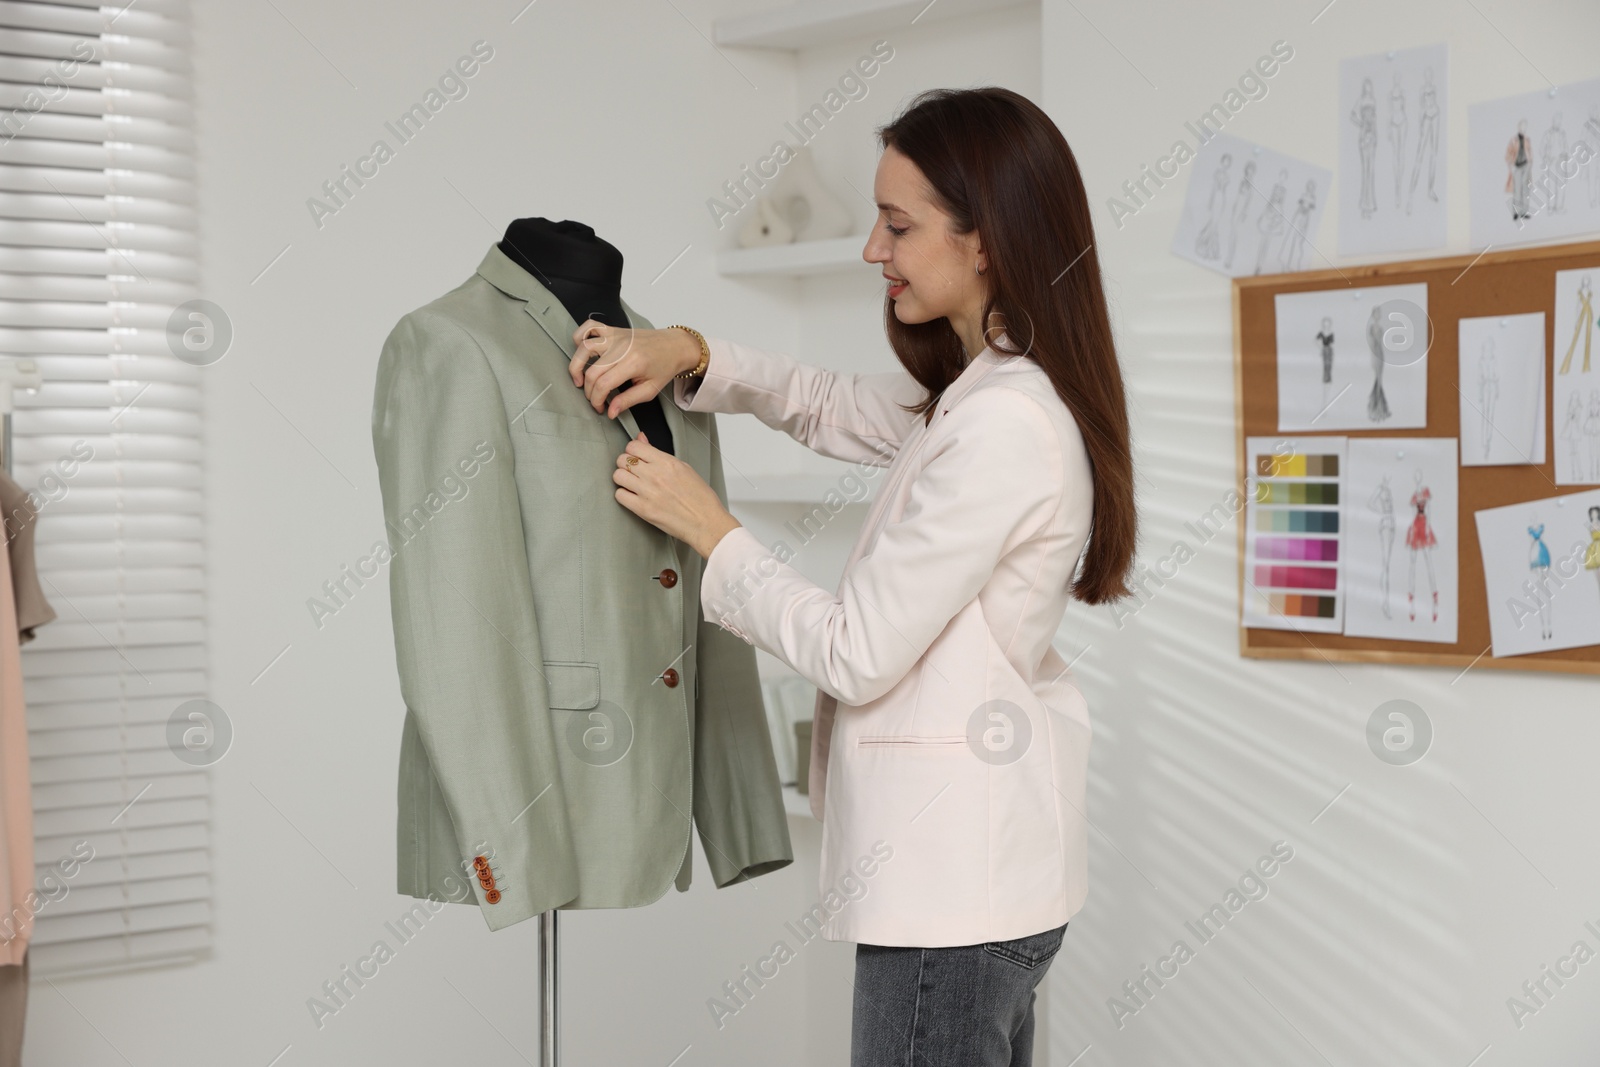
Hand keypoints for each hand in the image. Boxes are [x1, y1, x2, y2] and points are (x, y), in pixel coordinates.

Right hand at [570, 321, 701, 419]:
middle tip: (594, 399)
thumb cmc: (663, 367)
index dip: (597, 400)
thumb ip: (628, 401)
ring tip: (580, 379)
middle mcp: (622, 347)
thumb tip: (610, 412)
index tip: (600, 408)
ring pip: (584, 346)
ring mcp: (615, 336)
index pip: (604, 384)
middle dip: (588, 390)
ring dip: (576, 365)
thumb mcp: (650, 390)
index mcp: (633, 363)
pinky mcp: (613, 330)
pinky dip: (580, 336)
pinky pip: (589, 326)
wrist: (674, 345)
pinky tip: (581, 351)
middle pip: (592, 370)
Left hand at [613, 432, 739, 559]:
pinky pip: (619, 495)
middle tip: (634, 471)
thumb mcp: (684, 468)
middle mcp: (655, 475)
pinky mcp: (643, 509)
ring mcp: (647, 492)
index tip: (636, 457)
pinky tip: (633, 497)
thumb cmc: (700, 498)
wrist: (706, 523)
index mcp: (667, 462)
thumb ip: (659, 454)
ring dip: (623, 479)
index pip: (634, 446)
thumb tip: (641, 439)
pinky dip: (624, 495)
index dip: (632, 450)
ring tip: (633, 484)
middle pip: (622, 459)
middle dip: (626, 464)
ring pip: (618, 476)